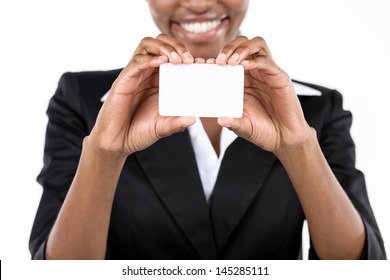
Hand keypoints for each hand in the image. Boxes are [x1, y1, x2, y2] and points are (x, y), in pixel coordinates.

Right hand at [89, 34, 195, 156]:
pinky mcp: (124, 81)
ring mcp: (135, 75)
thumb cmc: (138, 132)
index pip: (171, 56)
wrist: (117, 143)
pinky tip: (162, 62)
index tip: (200, 64)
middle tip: (188, 59)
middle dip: (176, 45)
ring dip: (164, 47)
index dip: (185, 54)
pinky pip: (136, 62)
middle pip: (160, 44)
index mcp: (157, 81)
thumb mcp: (163, 127)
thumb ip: (177, 123)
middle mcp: (146, 74)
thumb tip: (193, 118)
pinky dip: (150, 59)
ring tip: (177, 59)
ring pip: (147, 46)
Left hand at [215, 36, 311, 152]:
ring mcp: (267, 73)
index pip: (229, 58)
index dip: (217, 57)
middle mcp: (254, 72)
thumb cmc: (262, 130)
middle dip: (229, 47)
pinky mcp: (280, 77)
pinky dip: (256, 61)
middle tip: (218, 61)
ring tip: (231, 61)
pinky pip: (268, 62)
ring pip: (257, 45)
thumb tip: (220, 119)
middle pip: (243, 44)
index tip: (205, 65)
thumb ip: (232, 122)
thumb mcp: (242, 127)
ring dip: (242, 48)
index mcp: (242, 80)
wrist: (283, 139)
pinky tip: (245, 66)